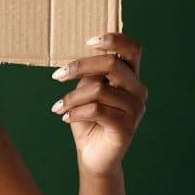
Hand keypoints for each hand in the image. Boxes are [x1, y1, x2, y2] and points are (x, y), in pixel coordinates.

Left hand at [49, 32, 146, 176]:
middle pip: (113, 64)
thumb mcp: (86, 92)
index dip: (114, 39)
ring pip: (99, 89)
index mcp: (130, 78)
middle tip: (57, 75)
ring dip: (72, 97)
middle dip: (80, 66)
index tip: (88, 41)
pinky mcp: (127, 127)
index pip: (132, 49)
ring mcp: (135, 109)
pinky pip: (97, 110)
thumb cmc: (88, 120)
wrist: (93, 155)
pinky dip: (76, 112)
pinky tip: (66, 118)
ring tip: (59, 107)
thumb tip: (81, 62)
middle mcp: (138, 91)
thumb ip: (90, 75)